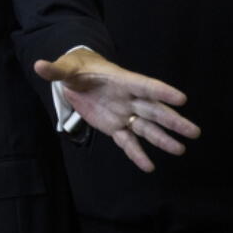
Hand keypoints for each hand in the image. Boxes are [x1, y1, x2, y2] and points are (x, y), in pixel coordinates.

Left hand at [34, 49, 200, 172]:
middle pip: (153, 110)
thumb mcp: (65, 68)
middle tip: (193, 131)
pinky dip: (137, 154)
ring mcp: (123, 114)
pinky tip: (149, 167)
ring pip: (146, 128)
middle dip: (172, 120)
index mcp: (120, 81)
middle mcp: (128, 99)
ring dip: (162, 139)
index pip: (144, 85)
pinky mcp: (115, 127)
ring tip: (181, 149)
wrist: (76, 79)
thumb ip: (55, 70)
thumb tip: (39, 65)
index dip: (162, 92)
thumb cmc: (76, 68)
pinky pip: (128, 142)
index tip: (182, 99)